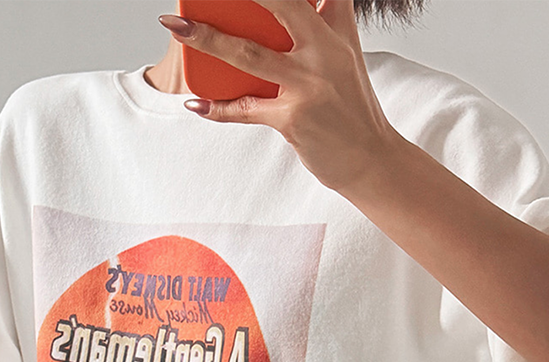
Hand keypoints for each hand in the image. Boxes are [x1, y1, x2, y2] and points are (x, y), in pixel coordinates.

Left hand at [159, 0, 400, 195]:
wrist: (371, 159)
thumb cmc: (351, 107)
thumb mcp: (346, 53)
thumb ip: (327, 19)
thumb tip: (310, 1)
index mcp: (336, 27)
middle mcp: (324, 50)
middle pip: (280, 5)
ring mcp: (308, 84)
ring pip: (248, 54)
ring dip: (207, 39)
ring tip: (177, 28)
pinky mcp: (294, 118)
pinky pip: (246, 109)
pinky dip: (218, 109)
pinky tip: (195, 104)